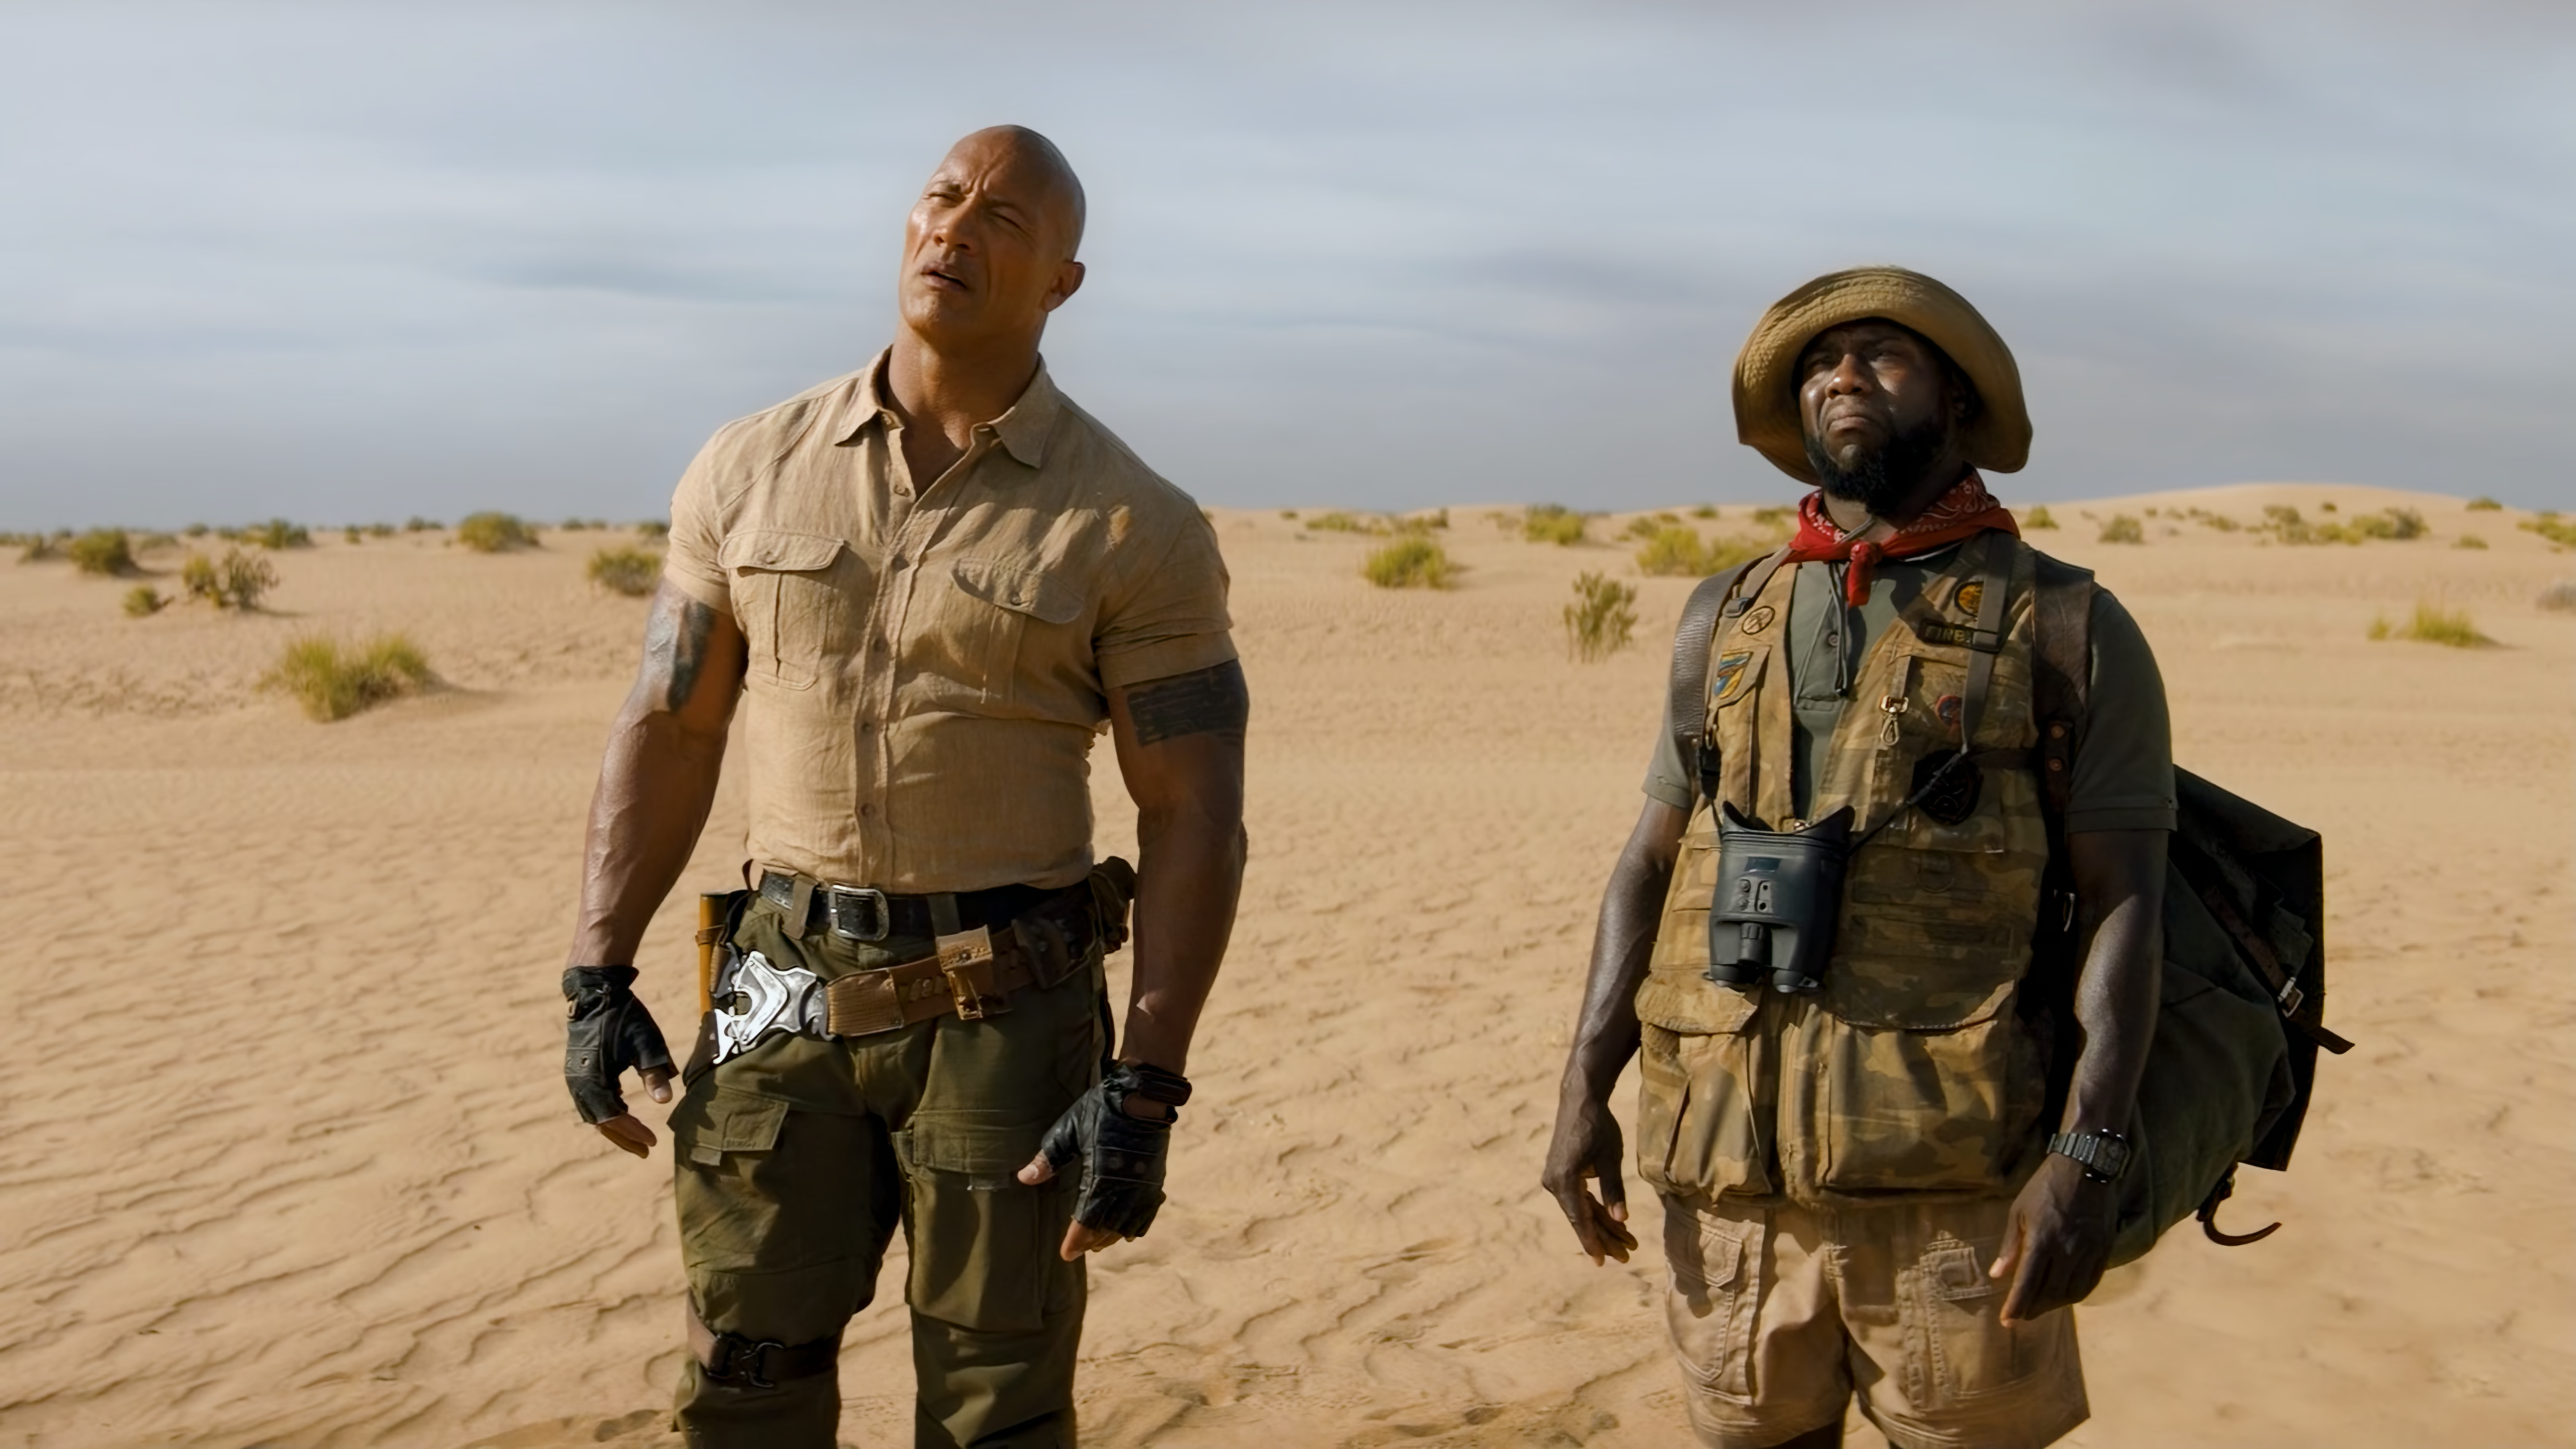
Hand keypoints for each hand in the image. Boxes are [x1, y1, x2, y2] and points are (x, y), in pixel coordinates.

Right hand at [562, 966, 676, 1158]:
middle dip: (623, 1137)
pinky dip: (607, 1111)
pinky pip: (591, 1100)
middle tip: (646, 1150)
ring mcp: (575, 1077)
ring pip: (593, 1113)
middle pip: (600, 1122)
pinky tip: (624, 1113)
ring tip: (636, 1137)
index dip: (633, 1132)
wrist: (595, 993)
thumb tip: (665, 1102)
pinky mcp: (578, 1070)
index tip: (653, 1141)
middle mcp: (579, 1083)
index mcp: (593, 1079)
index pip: (613, 1118)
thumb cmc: (623, 1016)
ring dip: (614, 1127)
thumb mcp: (645, 1043)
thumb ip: (654, 1073)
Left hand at [1016, 1062, 1184, 1260]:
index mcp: (1100, 1179)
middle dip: (1092, 1242)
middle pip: (1107, 1229)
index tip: (1066, 1254)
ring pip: (1128, 1225)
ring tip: (1099, 1242)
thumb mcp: (1069, 1130)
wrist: (1142, 1094)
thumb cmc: (1101, 1110)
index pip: (1086, 1223)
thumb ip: (1048, 1158)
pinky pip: (1147, 1214)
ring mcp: (1143, 1187)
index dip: (1075, 1242)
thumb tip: (1023, 1178)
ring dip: (1112, 1236)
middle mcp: (1124, 1189)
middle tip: (1079, 1248)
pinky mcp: (1155, 1180)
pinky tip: (1128, 1231)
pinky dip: (1136, 1226)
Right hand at [1541, 1085, 1637, 1264]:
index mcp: (1564, 1180)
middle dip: (1604, 1238)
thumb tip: (1621, 1219)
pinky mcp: (1561, 1173)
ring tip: (1626, 1244)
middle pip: (1581, 1218)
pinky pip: (1579, 1198)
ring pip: (1581, 1210)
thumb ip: (1614, 1190)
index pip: (1579, 1219)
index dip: (1593, 1241)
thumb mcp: (1610, 1158)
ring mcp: (1555, 1179)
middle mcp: (1554, 1183)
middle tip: (1626, 1257)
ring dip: (1602, 1226)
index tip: (1602, 1262)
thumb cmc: (1598, 1126)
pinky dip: (1595, 1210)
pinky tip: (1613, 1223)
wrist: (1580, 1100)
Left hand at [1989, 1151, 2113, 1322]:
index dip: (2016, 1306)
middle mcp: (2067, 1249)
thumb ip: (2010, 1246)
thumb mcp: (2018, 1211)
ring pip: (2071, 1292)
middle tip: (2020, 1316)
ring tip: (2039, 1307)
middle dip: (2033, 1309)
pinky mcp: (2104, 1249)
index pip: (2028, 1283)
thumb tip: (1997, 1275)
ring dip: (2054, 1305)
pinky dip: (2075, 1295)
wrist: (2085, 1167)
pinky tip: (2064, 1296)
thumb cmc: (2045, 1186)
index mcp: (2042, 1238)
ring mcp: (2089, 1250)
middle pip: (2050, 1293)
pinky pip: (2090, 1282)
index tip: (2006, 1321)